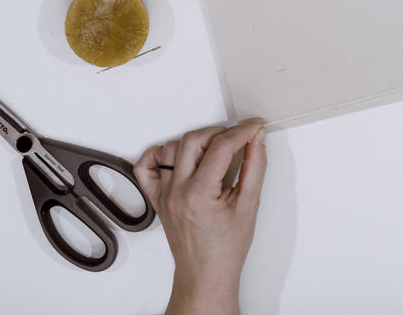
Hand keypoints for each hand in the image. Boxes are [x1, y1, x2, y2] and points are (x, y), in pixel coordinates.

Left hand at [134, 120, 266, 314]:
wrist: (206, 274)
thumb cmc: (227, 248)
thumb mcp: (249, 206)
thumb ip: (255, 167)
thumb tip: (257, 139)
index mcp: (199, 194)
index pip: (221, 147)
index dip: (242, 131)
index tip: (255, 127)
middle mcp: (176, 192)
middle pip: (193, 140)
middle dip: (220, 132)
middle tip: (238, 138)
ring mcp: (163, 194)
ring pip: (171, 148)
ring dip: (195, 141)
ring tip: (215, 150)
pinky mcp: (156, 199)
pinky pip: (145, 167)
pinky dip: (159, 155)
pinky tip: (179, 157)